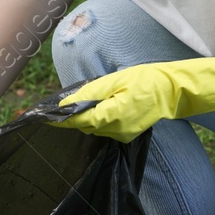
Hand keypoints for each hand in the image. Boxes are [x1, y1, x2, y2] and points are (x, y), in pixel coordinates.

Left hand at [53, 55, 214, 141]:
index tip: (40, 117)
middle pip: (84, 126)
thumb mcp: (115, 80)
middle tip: (51, 108)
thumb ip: (90, 93)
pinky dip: (96, 119)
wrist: (174, 90)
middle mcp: (116, 130)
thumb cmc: (146, 80)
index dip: (58, 119)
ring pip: (93, 128)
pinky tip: (94, 108)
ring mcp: (123, 134)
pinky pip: (105, 128)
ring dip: (82, 118)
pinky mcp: (127, 133)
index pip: (78, 121)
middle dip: (69, 117)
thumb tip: (67, 103)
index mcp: (112, 115)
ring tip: (71, 106)